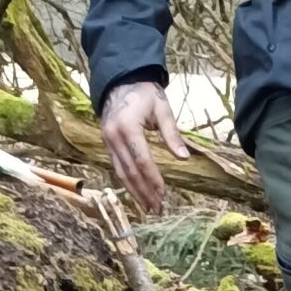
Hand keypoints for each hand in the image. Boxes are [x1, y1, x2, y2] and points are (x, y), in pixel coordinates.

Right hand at [100, 79, 189, 217]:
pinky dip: (127, 182)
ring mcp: (107, 140)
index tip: (163, 194)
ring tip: (148, 208)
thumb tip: (184, 158)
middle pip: (130, 171)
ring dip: (135, 192)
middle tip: (157, 209)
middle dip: (144, 192)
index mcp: (128, 126)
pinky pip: (117, 167)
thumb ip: (172, 133)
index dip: (153, 179)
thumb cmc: (144, 93)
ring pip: (121, 173)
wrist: (120, 81)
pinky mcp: (106, 143)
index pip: (142, 160)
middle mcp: (114, 136)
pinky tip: (137, 193)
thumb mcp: (162, 108)